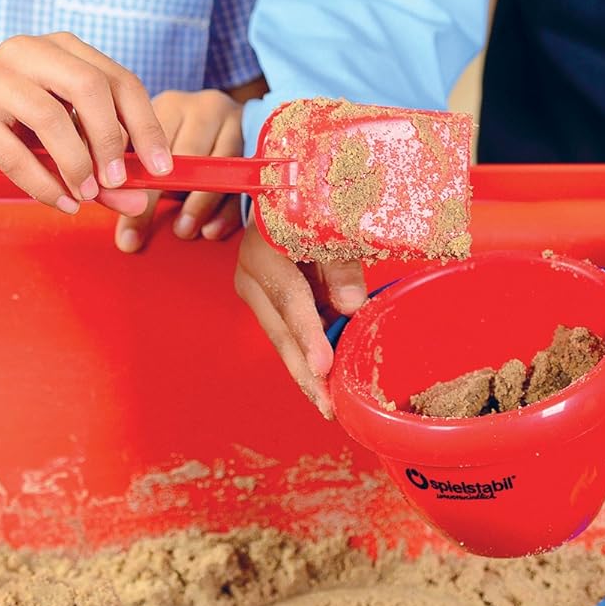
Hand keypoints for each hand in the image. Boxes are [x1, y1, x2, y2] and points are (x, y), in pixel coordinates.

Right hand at [0, 32, 170, 212]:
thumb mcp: (59, 142)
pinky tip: (61, 202)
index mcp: (60, 49)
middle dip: (112, 140)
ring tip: (85, 194)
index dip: (146, 124)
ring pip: (51, 118)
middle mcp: (27, 51)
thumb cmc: (7, 131)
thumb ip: (101, 169)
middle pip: (90, 87)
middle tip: (120, 181)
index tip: (162, 167)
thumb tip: (138, 201)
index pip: (119, 80)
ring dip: (76, 164)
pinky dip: (44, 184)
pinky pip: (15, 153)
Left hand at [112, 89, 245, 251]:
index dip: (139, 185)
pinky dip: (228, 209)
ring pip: (218, 165)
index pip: (150, 144)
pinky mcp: (259, 139)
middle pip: (186, 155)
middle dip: (168, 197)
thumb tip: (125, 236)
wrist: (225, 123)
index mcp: (169, 105)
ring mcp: (234, 121)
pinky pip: (244, 178)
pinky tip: (212, 229)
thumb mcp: (157, 151)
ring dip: (200, 203)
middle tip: (150, 230)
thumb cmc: (182, 145)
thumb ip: (139, 181)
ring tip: (183, 230)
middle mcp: (203, 107)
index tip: (126, 220)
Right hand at [233, 218, 367, 417]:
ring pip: (283, 338)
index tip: (324, 367)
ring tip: (330, 400)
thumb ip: (340, 265)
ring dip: (308, 368)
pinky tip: (326, 375)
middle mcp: (251, 276)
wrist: (283, 199)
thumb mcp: (330, 227)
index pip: (289, 299)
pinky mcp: (266, 302)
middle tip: (327, 406)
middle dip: (305, 373)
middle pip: (280, 332)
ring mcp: (255, 291)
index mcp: (263, 251)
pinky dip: (309, 351)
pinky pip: (289, 332)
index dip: (308, 334)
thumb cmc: (310, 208)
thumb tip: (353, 306)